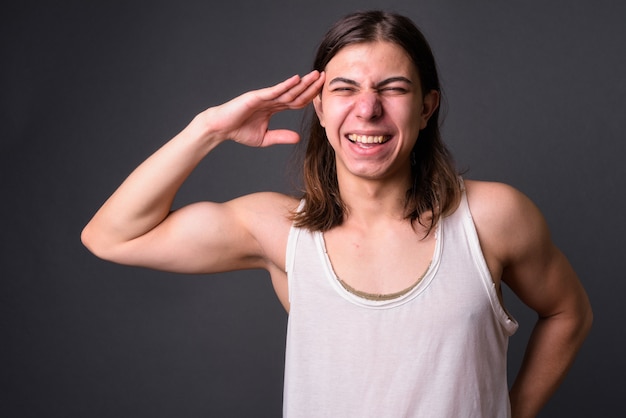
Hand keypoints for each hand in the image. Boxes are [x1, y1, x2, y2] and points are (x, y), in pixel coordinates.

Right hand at [200, 70, 324, 146]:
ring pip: (288, 90)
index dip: (310, 97)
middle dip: (311, 86)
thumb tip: (298, 139)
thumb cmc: (239, 131)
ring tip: (316, 76)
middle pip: (296, 92)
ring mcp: (264, 97)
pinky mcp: (256, 97)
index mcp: (275, 107)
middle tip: (326, 77)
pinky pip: (273, 90)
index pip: (297, 101)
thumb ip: (281, 137)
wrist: (221, 128)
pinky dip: (285, 85)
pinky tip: (296, 79)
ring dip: (303, 83)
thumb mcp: (265, 138)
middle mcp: (272, 100)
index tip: (324, 92)